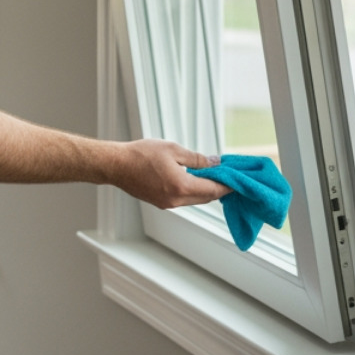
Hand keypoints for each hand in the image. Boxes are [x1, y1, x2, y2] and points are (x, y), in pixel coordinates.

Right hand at [109, 139, 227, 209]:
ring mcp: (167, 204)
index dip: (227, 185)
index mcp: (181, 186)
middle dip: (218, 188)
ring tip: (214, 176)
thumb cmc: (142, 155)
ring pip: (195, 199)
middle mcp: (175, 200)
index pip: (212, 190)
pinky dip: (193, 191)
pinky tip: (195, 179)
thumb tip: (214, 163)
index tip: (238, 180)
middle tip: (228, 177)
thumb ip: (197, 159)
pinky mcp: (160, 203)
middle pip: (205, 198)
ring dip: (205, 190)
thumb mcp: (173, 150)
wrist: (116, 165)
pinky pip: (183, 199)